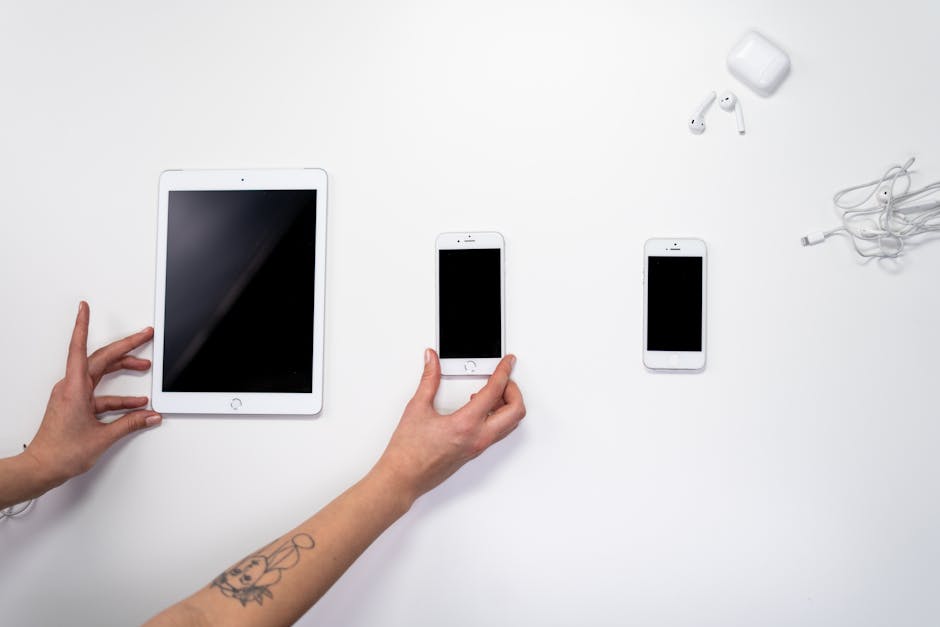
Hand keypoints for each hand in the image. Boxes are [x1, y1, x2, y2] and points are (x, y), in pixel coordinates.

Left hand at [23, 301, 160, 488]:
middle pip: (101, 358)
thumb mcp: (102, 437)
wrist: (41, 468)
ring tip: (143, 364)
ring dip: (123, 368)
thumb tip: (150, 415)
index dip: (83, 325)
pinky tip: (135, 403)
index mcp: (75, 388)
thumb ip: (130, 423)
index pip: (79, 348)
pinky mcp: (75, 405)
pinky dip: (119, 396)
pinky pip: (101, 393)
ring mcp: (72, 395)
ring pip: (102, 373)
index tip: (85, 308)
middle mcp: (71, 387)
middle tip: (143, 335)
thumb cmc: (60, 453)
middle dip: (125, 345)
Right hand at [375, 349, 525, 505]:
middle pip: (516, 411)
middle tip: (503, 378)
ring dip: (508, 405)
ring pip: (510, 424)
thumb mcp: (417, 407)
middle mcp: (478, 438)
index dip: (504, 372)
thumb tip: (432, 361)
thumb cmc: (408, 452)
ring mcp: (478, 447)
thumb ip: (429, 379)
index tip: (508, 362)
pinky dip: (498, 416)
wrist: (403, 478)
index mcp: (466, 424)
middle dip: (514, 390)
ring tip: (493, 391)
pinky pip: (498, 432)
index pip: (495, 391)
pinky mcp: (474, 452)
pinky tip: (481, 408)